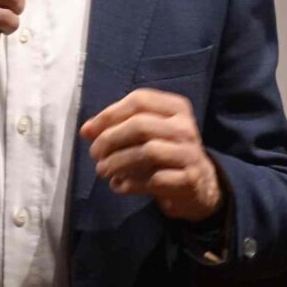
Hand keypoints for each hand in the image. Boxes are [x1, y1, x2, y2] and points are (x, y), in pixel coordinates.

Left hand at [78, 90, 223, 222]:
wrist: (201, 184)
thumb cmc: (166, 152)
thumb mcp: (148, 133)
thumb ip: (119, 126)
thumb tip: (86, 130)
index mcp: (176, 108)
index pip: (139, 100)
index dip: (109, 114)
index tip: (88, 131)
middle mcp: (185, 127)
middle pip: (140, 125)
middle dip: (110, 139)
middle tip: (94, 154)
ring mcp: (189, 153)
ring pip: (147, 152)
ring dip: (118, 162)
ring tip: (102, 170)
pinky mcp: (188, 179)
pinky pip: (154, 180)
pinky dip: (131, 184)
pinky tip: (119, 186)